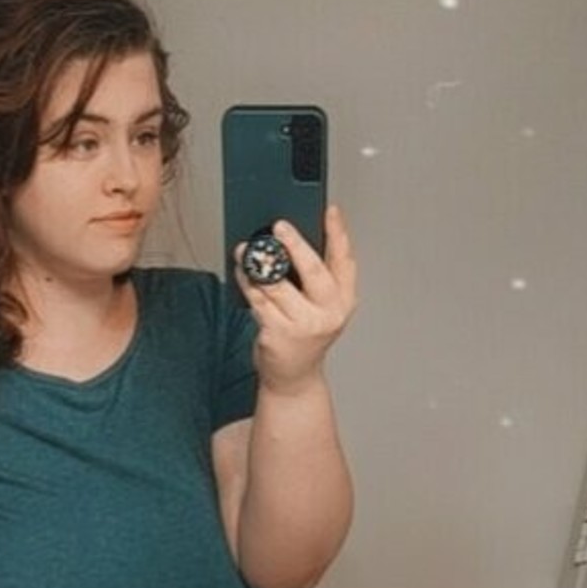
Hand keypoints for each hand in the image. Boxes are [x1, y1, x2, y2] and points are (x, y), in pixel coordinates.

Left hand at [234, 204, 356, 395]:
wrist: (293, 377)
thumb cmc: (303, 336)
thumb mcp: (320, 307)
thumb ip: (315, 278)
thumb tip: (290, 240)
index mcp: (344, 301)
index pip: (345, 260)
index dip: (338, 233)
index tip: (330, 210)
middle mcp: (328, 313)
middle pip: (313, 270)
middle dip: (295, 244)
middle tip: (280, 225)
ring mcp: (303, 325)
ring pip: (278, 284)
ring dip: (258, 263)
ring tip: (245, 248)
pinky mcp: (277, 334)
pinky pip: (258, 300)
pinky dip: (247, 284)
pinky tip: (242, 273)